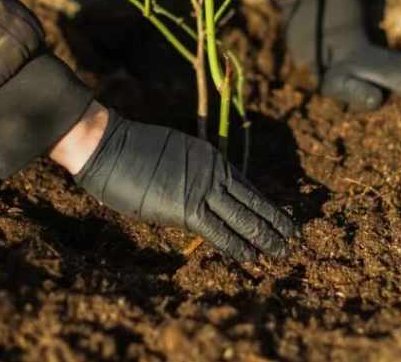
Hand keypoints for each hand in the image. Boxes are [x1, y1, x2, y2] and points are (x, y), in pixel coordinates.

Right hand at [69, 108, 296, 261]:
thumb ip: (190, 173)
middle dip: (273, 220)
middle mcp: (213, 172)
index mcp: (210, 158)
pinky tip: (252, 257)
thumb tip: (197, 194)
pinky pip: (219, 232)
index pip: (244, 185)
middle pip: (251, 200)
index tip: (278, 215)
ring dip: (264, 236)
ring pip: (242, 217)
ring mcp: (202, 189)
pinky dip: (237, 246)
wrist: (107, 145)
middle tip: (293, 235)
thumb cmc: (128, 151)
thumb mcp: (171, 156)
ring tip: (282, 250)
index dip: (263, 203)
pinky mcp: (187, 209)